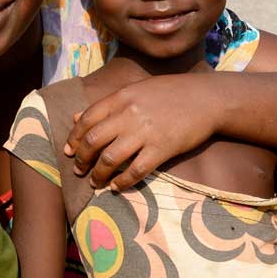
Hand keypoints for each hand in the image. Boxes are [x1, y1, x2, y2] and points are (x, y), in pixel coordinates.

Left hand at [64, 74, 220, 189]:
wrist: (207, 99)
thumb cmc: (171, 93)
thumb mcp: (136, 90)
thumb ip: (107, 104)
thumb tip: (76, 117)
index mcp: (121, 97)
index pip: (87, 119)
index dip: (74, 138)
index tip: (69, 151)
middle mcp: (129, 114)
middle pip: (93, 141)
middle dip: (82, 159)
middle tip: (79, 170)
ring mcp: (145, 133)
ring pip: (110, 159)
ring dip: (98, 175)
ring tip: (95, 183)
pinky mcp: (161, 149)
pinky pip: (135, 171)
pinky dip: (122, 182)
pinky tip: (117, 187)